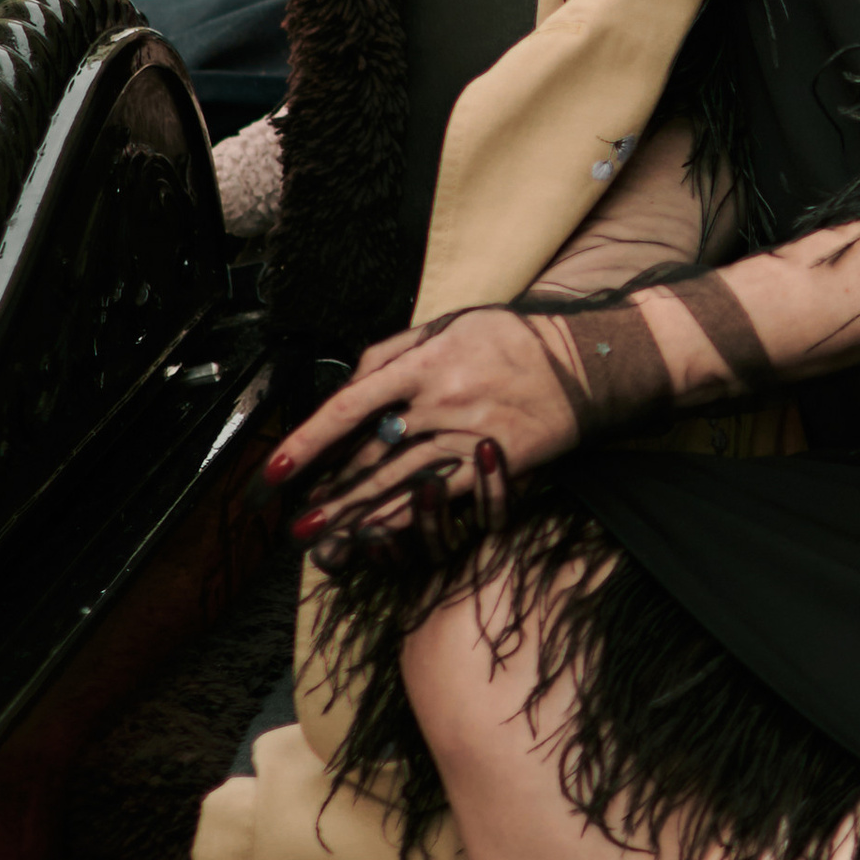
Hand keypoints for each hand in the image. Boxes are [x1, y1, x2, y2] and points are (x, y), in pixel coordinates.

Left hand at [267, 308, 583, 563]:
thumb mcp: (450, 325)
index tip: (275, 468)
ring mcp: (466, 437)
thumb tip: (353, 379)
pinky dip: (406, 516)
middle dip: (325, 489)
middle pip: (368, 453)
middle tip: (289, 518)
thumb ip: (394, 350)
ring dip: (353, 511)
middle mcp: (440, 403)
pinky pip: (441, 497)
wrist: (585, 364)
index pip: (349, 405)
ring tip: (316, 535)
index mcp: (424, 363)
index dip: (307, 441)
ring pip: (397, 481)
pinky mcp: (492, 464)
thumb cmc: (513, 339)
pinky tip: (378, 532)